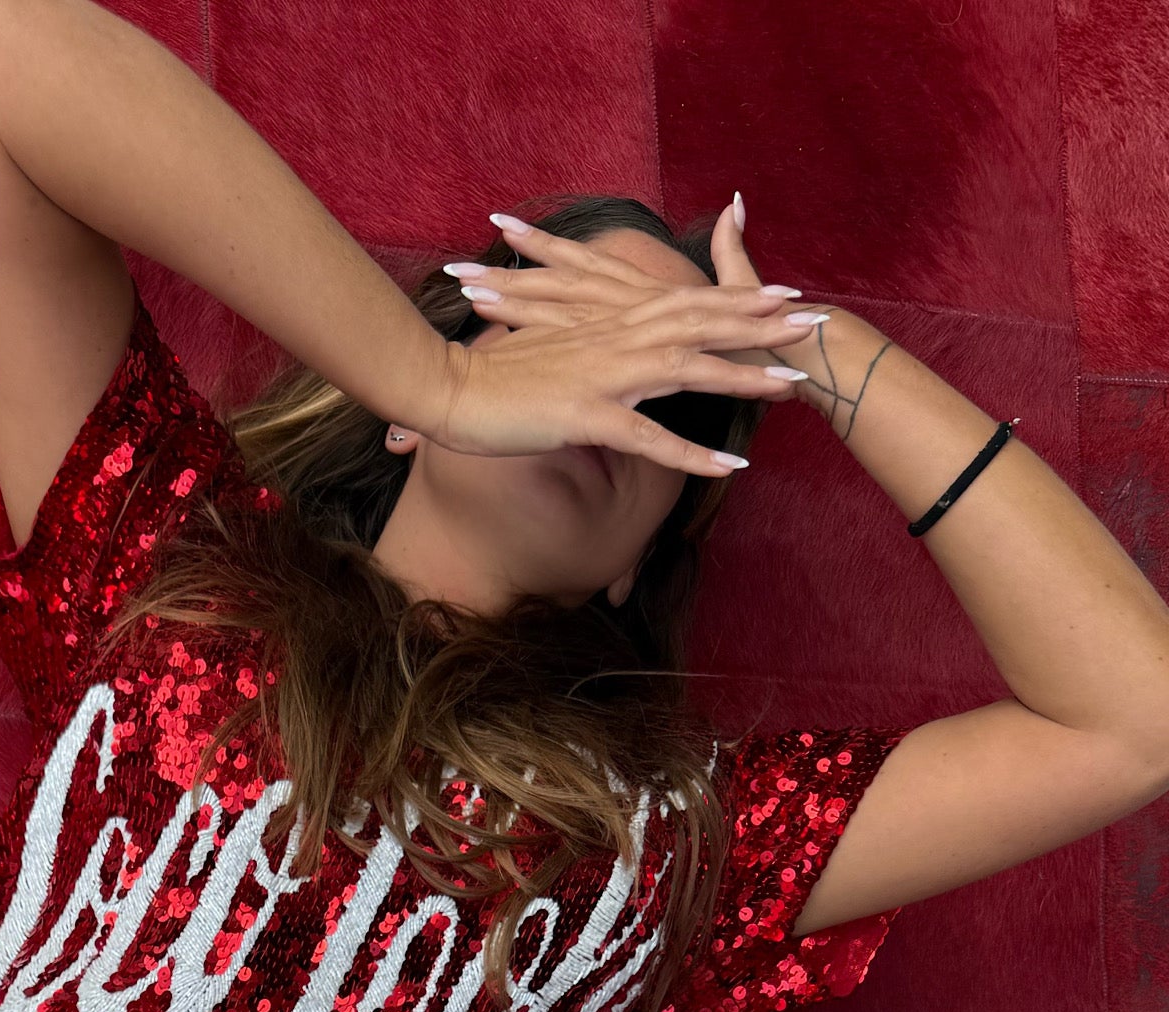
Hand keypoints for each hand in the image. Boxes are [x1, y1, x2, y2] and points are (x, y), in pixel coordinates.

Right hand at [426, 199, 825, 474]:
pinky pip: (650, 438)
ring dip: (743, 378)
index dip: (735, 299)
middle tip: (814, 322)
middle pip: (700, 325)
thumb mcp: (550, 356)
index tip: (781, 296)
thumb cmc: (494, 379)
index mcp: (608, 324)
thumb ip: (588, 352)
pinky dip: (691, 452)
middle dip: (760, 324)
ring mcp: (604, 375)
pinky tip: (727, 465)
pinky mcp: (586, 415)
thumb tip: (609, 363)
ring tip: (792, 388)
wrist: (447, 389)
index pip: (684, 303)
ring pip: (688, 371)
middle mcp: (615, 340)